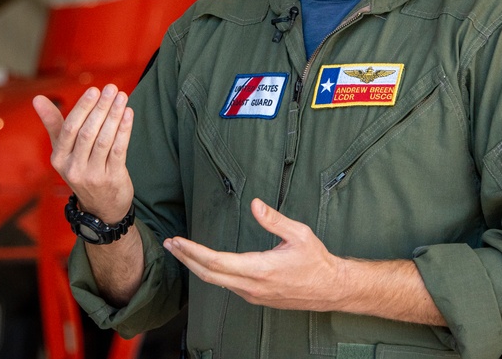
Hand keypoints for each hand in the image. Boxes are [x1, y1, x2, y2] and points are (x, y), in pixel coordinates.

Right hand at [33, 85, 134, 222]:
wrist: (101, 207)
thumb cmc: (81, 168)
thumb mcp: (63, 150)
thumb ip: (53, 123)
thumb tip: (37, 98)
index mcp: (58, 159)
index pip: (69, 129)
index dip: (82, 108)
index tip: (94, 90)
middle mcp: (73, 168)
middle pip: (87, 133)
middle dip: (101, 108)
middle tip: (111, 89)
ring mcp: (93, 175)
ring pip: (104, 140)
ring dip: (114, 116)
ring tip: (122, 97)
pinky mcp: (112, 178)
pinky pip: (119, 150)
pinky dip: (124, 130)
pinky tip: (129, 114)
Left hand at [163, 198, 342, 311]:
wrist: (331, 288)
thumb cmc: (317, 261)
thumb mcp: (299, 234)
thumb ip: (274, 219)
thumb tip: (255, 203)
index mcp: (260, 269)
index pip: (216, 261)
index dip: (193, 251)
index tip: (178, 241)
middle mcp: (252, 286)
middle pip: (208, 274)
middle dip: (186, 258)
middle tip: (170, 245)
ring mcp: (253, 295)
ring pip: (216, 282)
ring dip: (196, 265)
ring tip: (182, 251)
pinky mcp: (256, 298)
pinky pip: (227, 285)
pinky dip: (211, 273)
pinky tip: (205, 263)